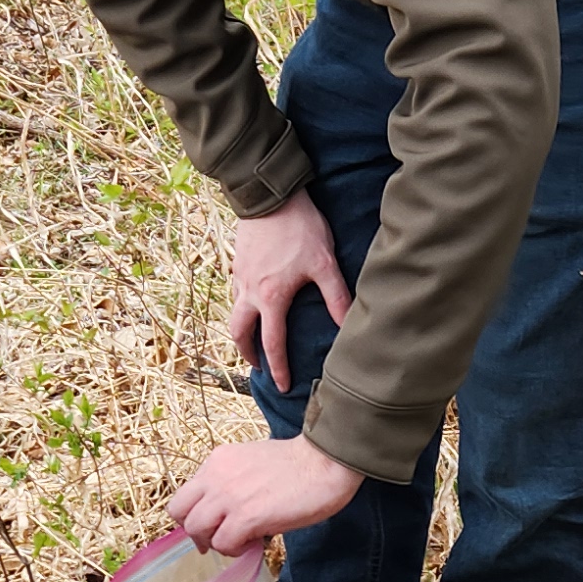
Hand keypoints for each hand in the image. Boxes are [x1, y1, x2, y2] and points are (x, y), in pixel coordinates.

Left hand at [168, 435, 362, 556]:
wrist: (325, 461)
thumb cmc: (299, 465)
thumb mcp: (253, 463)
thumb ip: (233, 482)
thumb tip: (229, 514)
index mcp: (217, 461)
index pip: (185, 494)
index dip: (195, 514)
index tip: (213, 525)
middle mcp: (215, 475)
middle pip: (179, 512)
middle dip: (196, 531)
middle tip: (219, 538)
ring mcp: (228, 496)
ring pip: (195, 530)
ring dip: (216, 541)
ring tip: (241, 541)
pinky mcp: (245, 516)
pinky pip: (223, 543)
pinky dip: (235, 550)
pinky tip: (254, 543)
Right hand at [227, 192, 349, 386]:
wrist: (270, 195)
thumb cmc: (299, 228)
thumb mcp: (324, 264)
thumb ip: (336, 297)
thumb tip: (347, 325)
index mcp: (271, 299)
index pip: (273, 344)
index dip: (278, 368)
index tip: (282, 386)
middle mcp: (249, 292)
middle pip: (240, 333)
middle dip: (248, 353)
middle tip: (260, 365)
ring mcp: (239, 276)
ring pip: (234, 312)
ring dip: (242, 329)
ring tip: (255, 336)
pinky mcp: (237, 261)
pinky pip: (235, 291)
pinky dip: (242, 305)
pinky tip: (254, 301)